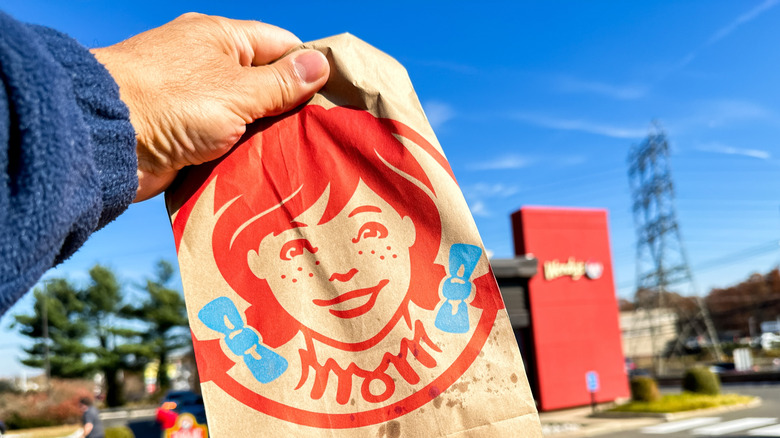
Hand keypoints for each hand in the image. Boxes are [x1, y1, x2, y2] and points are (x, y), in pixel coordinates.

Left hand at [91, 13, 329, 201]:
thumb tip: (320, 65)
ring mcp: (194, 100)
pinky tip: (267, 169)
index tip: (336, 98)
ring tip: (302, 158)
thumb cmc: (172, 103)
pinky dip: (242, 153)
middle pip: (265, 83)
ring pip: (247, 116)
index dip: (310, 68)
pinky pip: (225, 140)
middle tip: (323, 135)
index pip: (281, 45)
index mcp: (222, 39)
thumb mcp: (238, 91)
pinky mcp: (183, 133)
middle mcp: (208, 65)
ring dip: (267, 136)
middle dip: (291, 109)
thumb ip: (281, 83)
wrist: (103, 139)